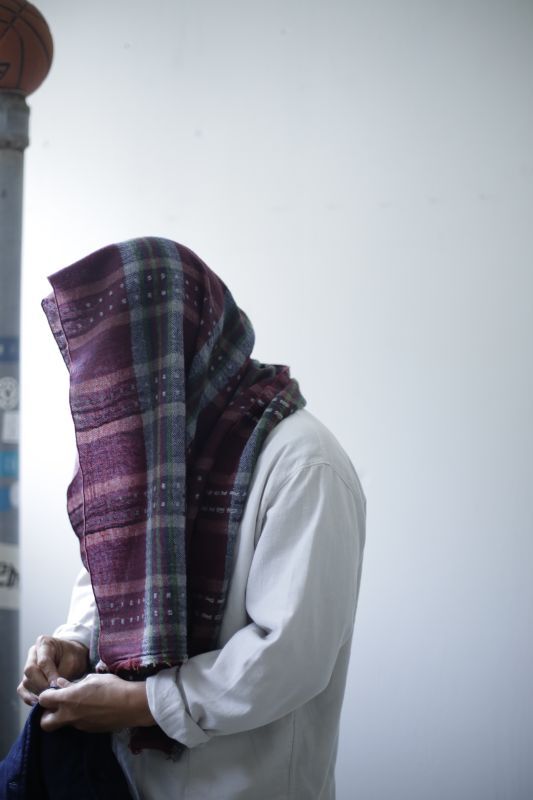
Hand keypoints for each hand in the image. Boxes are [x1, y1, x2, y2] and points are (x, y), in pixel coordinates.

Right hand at [18, 635, 88, 705]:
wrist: (72, 657)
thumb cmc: (73, 656)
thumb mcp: (72, 660)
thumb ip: (62, 673)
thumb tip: (53, 689)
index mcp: (44, 643)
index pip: (43, 661)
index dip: (49, 675)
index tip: (57, 685)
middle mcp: (33, 653)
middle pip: (30, 671)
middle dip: (42, 685)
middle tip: (53, 694)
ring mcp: (28, 666)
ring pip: (26, 681)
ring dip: (37, 692)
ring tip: (49, 699)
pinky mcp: (27, 678)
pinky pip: (22, 689)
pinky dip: (29, 698)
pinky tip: (38, 704)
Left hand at [38, 674, 155, 732]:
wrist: (130, 705)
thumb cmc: (111, 687)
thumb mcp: (92, 679)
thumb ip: (74, 683)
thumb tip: (61, 684)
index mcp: (67, 699)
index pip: (43, 700)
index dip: (46, 694)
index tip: (54, 691)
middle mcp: (69, 715)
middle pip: (44, 723)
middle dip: (46, 715)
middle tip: (57, 706)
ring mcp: (79, 726)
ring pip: (63, 724)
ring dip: (65, 716)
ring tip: (80, 704)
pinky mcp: (89, 731)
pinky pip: (78, 725)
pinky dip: (80, 718)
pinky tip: (93, 709)